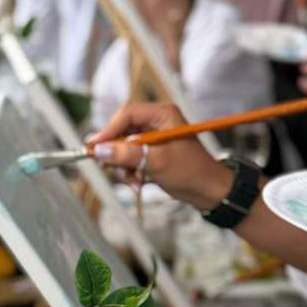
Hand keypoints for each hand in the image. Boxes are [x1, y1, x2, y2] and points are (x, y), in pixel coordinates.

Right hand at [88, 102, 233, 212]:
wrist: (210, 192)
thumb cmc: (191, 172)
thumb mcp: (156, 162)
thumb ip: (126, 155)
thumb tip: (99, 150)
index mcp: (162, 114)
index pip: (126, 114)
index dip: (108, 130)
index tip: (96, 148)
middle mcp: (156, 122)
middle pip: (121, 131)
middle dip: (116, 154)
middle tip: (110, 168)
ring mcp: (152, 138)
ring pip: (122, 148)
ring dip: (123, 167)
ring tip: (133, 182)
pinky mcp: (151, 153)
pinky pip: (129, 159)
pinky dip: (130, 172)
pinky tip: (138, 184)